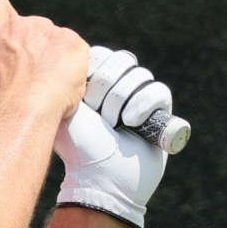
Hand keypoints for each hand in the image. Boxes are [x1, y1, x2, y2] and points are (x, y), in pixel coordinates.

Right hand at [0, 0, 90, 120]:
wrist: (25, 108)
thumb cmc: (3, 98)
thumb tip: (7, 62)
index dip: (3, 17)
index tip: (8, 33)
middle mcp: (25, 23)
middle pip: (34, 29)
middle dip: (35, 50)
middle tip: (33, 77)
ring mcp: (52, 31)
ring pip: (57, 43)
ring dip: (55, 61)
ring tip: (47, 88)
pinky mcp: (74, 43)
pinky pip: (76, 53)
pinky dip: (73, 69)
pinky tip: (62, 87)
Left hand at [54, 47, 174, 227]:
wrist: (102, 180)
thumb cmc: (79, 149)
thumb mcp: (66, 108)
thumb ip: (68, 76)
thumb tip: (70, 47)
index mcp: (95, 84)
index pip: (103, 55)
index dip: (95, 75)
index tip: (84, 102)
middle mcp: (119, 89)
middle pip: (124, 60)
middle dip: (108, 91)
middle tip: (100, 118)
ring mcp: (140, 100)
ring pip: (140, 76)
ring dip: (123, 104)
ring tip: (116, 127)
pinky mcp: (160, 113)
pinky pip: (159, 91)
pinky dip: (144, 108)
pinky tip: (134, 126)